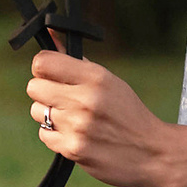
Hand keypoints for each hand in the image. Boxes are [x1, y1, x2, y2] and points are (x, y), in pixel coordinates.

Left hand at [25, 52, 178, 186]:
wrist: (152, 152)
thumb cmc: (128, 112)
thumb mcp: (107, 80)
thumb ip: (74, 60)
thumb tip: (49, 35)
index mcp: (95, 77)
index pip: (42, 63)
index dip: (42, 67)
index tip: (50, 73)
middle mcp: (85, 100)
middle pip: (33, 87)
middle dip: (44, 92)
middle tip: (62, 97)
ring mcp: (78, 126)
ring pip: (36, 112)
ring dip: (50, 115)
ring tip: (73, 118)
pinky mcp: (74, 150)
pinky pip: (44, 135)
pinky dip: (56, 135)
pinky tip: (75, 134)